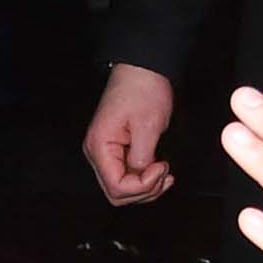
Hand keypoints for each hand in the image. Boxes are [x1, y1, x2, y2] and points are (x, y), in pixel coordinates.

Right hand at [84, 62, 175, 204]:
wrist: (142, 69)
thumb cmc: (142, 90)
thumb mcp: (148, 125)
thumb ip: (142, 157)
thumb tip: (142, 176)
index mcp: (99, 146)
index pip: (116, 186)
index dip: (142, 185)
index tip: (161, 167)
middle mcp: (97, 152)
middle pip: (116, 193)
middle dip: (144, 190)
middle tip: (165, 173)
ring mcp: (105, 152)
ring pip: (122, 188)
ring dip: (145, 187)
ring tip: (164, 171)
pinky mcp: (116, 150)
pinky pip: (126, 176)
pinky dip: (144, 179)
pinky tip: (159, 169)